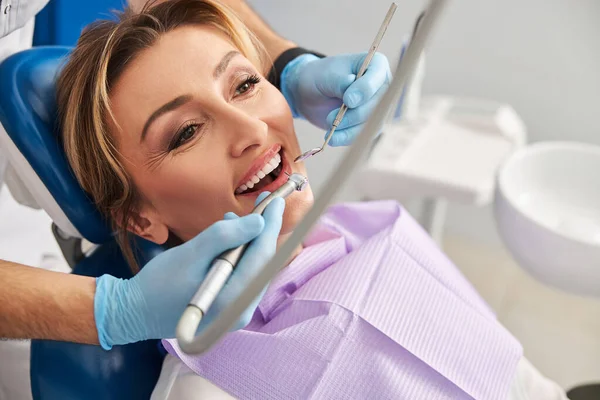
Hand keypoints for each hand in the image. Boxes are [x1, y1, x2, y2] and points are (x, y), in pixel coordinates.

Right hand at [94, 193, 284, 349]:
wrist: (135, 313)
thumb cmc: (159, 284)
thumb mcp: (191, 254)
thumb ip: (224, 237)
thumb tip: (258, 222)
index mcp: (233, 299)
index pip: (263, 256)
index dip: (271, 226)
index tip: (277, 201)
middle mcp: (242, 310)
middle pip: (262, 263)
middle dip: (262, 231)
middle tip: (263, 203)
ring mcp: (237, 312)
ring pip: (254, 268)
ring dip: (249, 241)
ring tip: (234, 220)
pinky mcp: (230, 309)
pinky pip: (243, 276)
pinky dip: (239, 255)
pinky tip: (229, 240)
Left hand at [281, 52, 390, 146]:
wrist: (311, 94)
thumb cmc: (320, 77)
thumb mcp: (326, 75)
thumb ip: (339, 80)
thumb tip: (351, 82)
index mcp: (376, 65)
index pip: (378, 78)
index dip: (365, 90)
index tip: (347, 100)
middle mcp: (383, 86)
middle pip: (378, 105)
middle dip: (353, 115)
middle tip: (331, 119)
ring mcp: (379, 106)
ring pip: (373, 123)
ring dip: (350, 130)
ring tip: (329, 131)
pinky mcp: (371, 123)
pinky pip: (365, 134)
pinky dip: (348, 138)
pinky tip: (333, 138)